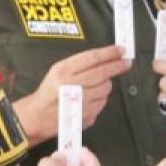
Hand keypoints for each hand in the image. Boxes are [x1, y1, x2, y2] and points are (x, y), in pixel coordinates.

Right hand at [13, 46, 131, 144]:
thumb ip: (79, 64)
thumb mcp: (58, 70)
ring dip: (106, 84)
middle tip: (126, 62)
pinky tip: (91, 97)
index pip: (93, 58)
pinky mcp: (86, 116)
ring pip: (106, 88)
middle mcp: (72, 86)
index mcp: (64, 71)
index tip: (121, 50)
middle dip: (118, 66)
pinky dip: (100, 98)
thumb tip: (106, 58)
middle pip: (103, 73)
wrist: (39, 115)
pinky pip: (102, 103)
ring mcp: (81, 103)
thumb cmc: (50, 90)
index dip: (110, 53)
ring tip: (96, 84)